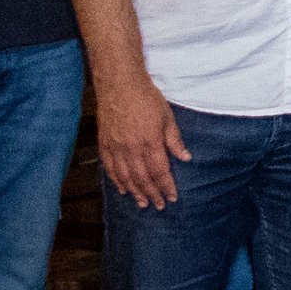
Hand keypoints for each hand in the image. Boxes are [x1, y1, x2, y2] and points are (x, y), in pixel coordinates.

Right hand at [96, 77, 188, 210]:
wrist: (120, 84)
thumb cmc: (146, 97)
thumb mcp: (167, 117)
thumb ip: (174, 140)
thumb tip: (185, 158)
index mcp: (150, 142)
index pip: (160, 171)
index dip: (166, 186)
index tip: (172, 197)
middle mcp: (131, 148)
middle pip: (143, 178)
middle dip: (152, 194)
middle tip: (159, 205)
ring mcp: (116, 147)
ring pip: (125, 176)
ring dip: (135, 192)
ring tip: (142, 203)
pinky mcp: (104, 143)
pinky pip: (110, 167)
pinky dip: (116, 180)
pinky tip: (122, 188)